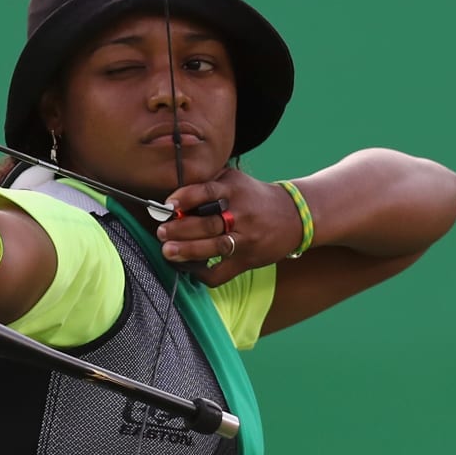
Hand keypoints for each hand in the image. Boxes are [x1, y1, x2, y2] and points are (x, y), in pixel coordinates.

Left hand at [156, 169, 301, 286]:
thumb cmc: (252, 196)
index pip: (207, 192)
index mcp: (234, 190)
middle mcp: (241, 214)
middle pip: (208, 223)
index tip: (168, 205)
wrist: (294, 215)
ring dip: (188, 251)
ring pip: (215, 247)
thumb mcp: (234, 180)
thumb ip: (207, 182)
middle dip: (180, 229)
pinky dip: (203, 274)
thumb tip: (171, 194)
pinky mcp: (248, 260)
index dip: (185, 198)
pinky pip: (223, 272)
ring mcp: (246, 239)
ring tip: (168, 251)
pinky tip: (189, 269)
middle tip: (161, 232)